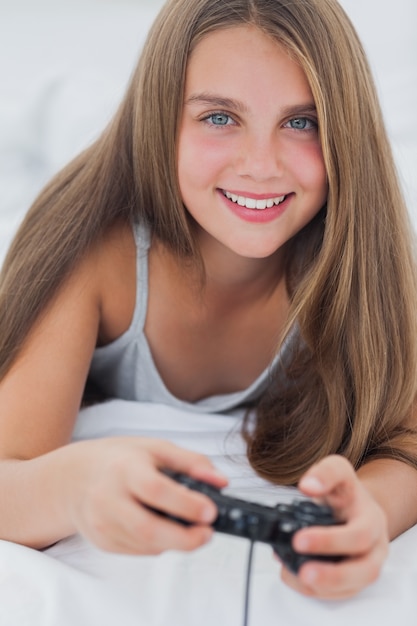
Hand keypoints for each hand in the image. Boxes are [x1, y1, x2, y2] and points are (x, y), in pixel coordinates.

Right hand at [66, 437, 227, 554]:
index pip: (156, 490)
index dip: (186, 504)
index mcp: (125, 468)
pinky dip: (159, 545)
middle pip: (149, 529)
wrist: (74, 477)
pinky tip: (164, 529)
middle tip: (207, 534)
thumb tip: (221, 482)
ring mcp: (102, 523)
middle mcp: (109, 497)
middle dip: (185, 539)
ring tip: (191, 530)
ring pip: (146, 545)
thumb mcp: (155, 448)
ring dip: (175, 543)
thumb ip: (191, 462)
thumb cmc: (119, 459)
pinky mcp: (102, 542)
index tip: (210, 511)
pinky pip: (138, 551)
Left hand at [278, 455, 388, 598]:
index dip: (330, 541)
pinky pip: (339, 594)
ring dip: (322, 587)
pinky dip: (315, 591)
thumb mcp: (337, 469)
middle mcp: (373, 547)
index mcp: (371, 520)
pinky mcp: (353, 579)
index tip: (299, 539)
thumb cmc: (346, 492)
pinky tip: (293, 576)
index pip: (359, 534)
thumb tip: (308, 486)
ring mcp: (365, 565)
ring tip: (294, 575)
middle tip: (302, 570)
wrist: (355, 505)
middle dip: (332, 574)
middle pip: (363, 569)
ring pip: (352, 587)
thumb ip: (324, 473)